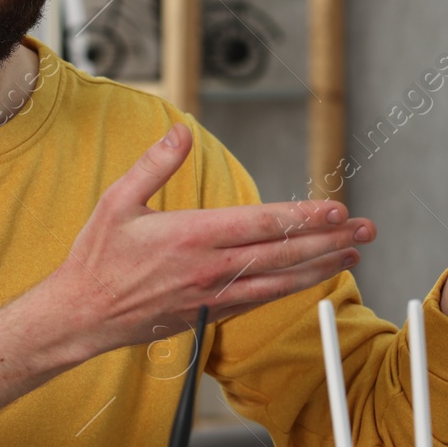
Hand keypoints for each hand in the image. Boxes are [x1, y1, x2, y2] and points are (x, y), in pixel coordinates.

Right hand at [48, 121, 374, 358]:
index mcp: (191, 236)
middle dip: (328, 240)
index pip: (261, 225)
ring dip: (320, 267)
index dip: (303, 217)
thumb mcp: (117, 201)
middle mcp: (209, 269)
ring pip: (280, 283)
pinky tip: (310, 279)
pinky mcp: (210, 315)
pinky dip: (291, 289)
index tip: (336, 209)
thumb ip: (154, 165)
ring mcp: (213, 296)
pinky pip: (260, 301)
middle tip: (365, 229)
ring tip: (352, 254)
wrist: (82, 315)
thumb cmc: (97, 258)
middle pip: (282, 255)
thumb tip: (180, 130)